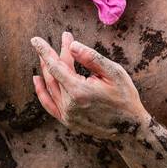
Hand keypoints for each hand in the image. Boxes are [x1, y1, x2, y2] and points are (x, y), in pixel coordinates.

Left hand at [31, 31, 149, 139]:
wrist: (130, 127)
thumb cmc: (125, 96)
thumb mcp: (114, 73)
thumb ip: (91, 58)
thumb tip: (72, 45)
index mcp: (79, 91)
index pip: (56, 66)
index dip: (46, 51)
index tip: (35, 40)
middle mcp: (69, 104)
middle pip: (53, 74)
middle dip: (50, 56)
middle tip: (50, 41)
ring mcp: (67, 115)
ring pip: (50, 88)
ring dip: (46, 70)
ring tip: (44, 55)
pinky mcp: (68, 121)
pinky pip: (49, 104)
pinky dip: (42, 91)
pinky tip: (37, 79)